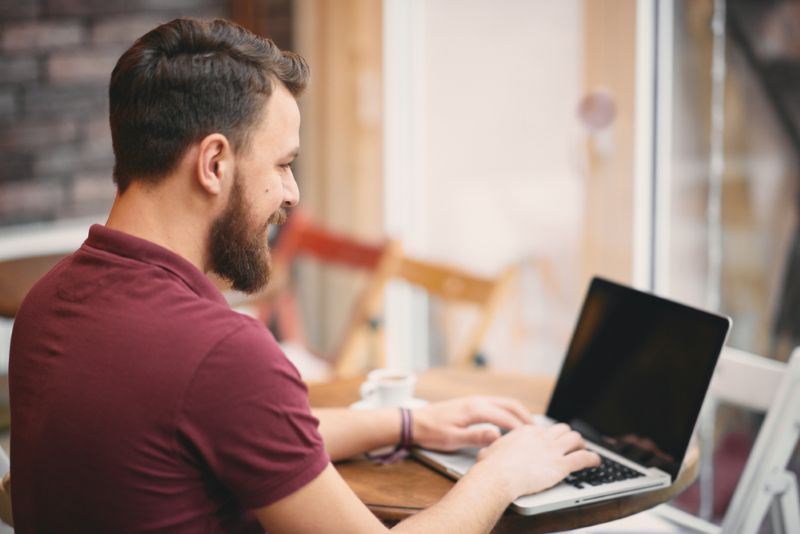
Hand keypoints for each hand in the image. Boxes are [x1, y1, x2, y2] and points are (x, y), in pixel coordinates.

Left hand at [412, 395, 531, 450]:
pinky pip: (495, 404)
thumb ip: (476, 437)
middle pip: (508, 404)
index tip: (532, 439)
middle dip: (525, 415)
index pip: (505, 417)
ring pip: (503, 402)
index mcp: (474, 409)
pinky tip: (509, 421)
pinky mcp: (470, 404)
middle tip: (538, 430)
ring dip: (517, 412)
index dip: (520, 428)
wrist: (414, 422)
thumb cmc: (431, 432)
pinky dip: (507, 411)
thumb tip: (497, 435)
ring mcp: (474, 400)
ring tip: (528, 426)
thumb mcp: (452, 439)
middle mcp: (477, 401)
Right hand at [475, 423, 600, 499]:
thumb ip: (493, 449)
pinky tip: (596, 461)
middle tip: (572, 442)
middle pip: (562, 429)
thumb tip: (487, 451)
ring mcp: (552, 450)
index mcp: (526, 432)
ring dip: (582, 443)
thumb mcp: (489, 451)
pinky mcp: (561, 465)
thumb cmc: (491, 467)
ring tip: (585, 448)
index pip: (544, 429)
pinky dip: (592, 459)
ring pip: (575, 439)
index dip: (549, 435)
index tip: (551, 441)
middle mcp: (542, 437)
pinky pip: (583, 458)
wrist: (499, 476)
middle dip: (568, 435)